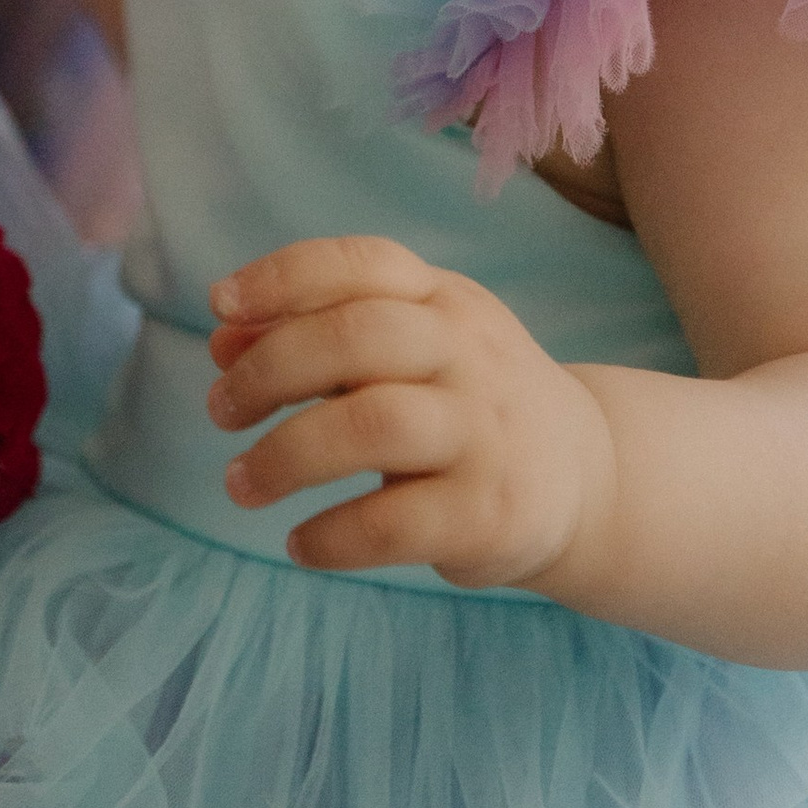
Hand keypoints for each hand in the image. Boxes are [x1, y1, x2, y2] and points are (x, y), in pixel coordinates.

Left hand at [206, 233, 615, 593]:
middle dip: (269, 370)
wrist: (588, 476)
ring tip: (239, 483)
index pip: (363, 264)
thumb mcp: (405, 355)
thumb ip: (316, 342)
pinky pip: (394, 521)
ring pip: (373, 425)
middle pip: (358, 336)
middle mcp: (470, 355)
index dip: (283, 277)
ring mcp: (485, 434)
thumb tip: (222, 343)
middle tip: (220, 411)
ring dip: (285, 455)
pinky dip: (331, 535)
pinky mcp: (490, 513)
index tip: (219, 304)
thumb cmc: (466, 403)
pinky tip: (301, 544)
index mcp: (444, 301)